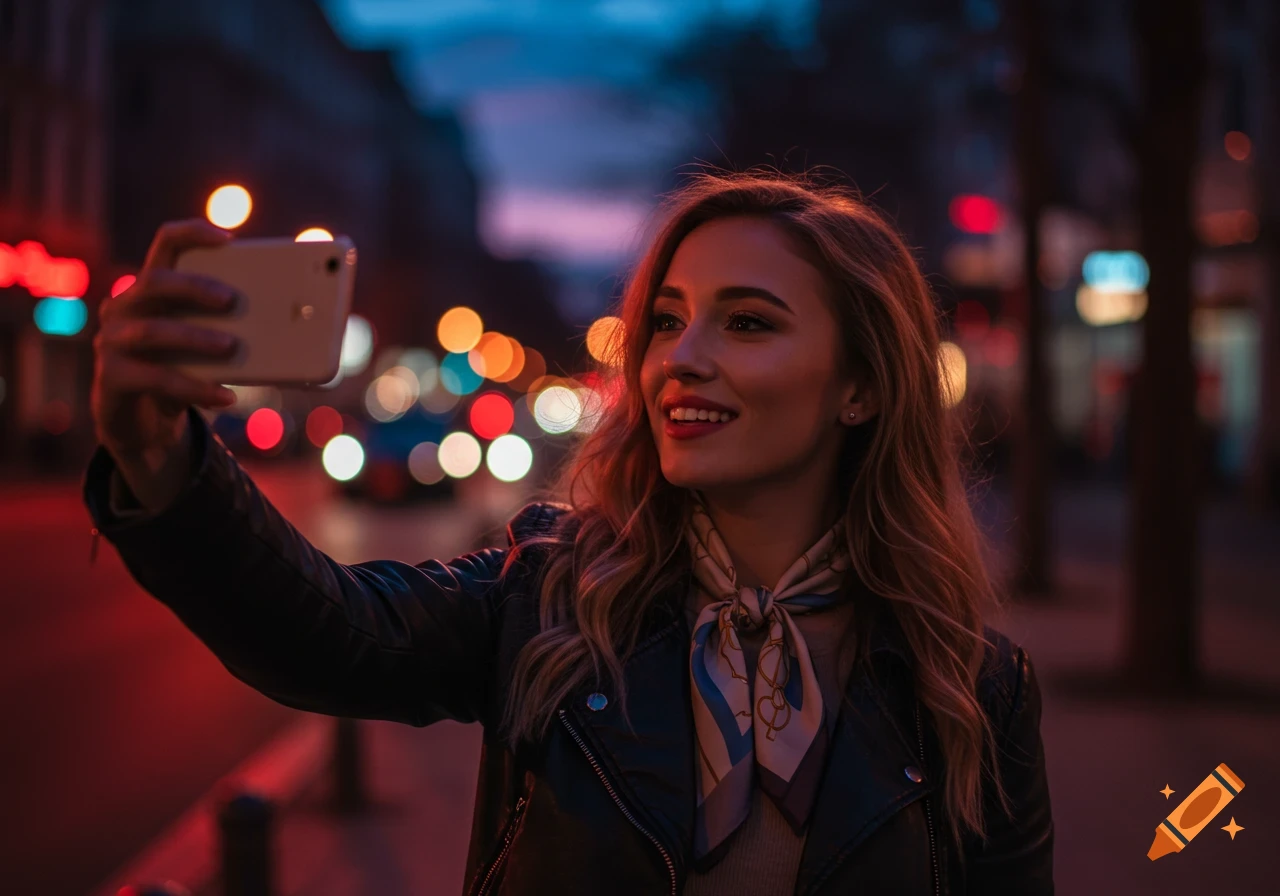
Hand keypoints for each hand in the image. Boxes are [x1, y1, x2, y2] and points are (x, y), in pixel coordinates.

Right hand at [91, 219, 240, 464]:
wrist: (142, 426)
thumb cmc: (181, 374)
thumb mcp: (204, 349)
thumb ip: (229, 330)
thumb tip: (284, 326)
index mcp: (151, 290)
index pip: (165, 245)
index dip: (192, 234)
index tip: (227, 239)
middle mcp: (124, 308)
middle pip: (154, 282)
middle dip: (194, 287)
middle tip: (232, 300)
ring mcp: (111, 342)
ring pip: (151, 331)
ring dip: (195, 337)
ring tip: (232, 346)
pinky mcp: (110, 378)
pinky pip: (157, 379)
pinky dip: (196, 387)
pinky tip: (225, 396)